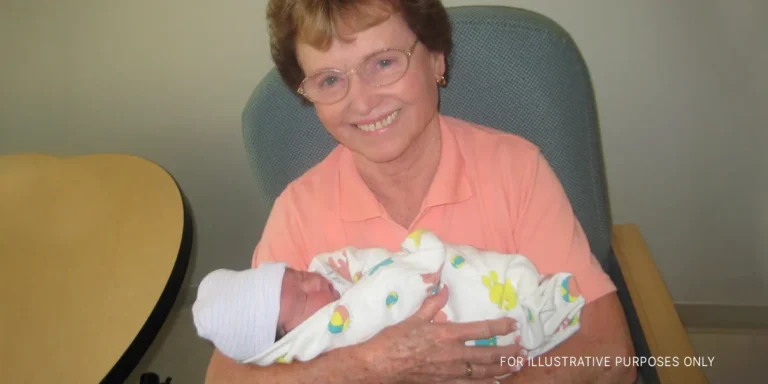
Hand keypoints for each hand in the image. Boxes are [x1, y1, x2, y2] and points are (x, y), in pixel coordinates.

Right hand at [357, 286, 525, 383]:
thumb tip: (444, 289)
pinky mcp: (444, 383)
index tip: (513, 324)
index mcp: (447, 334)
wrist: (380, 365)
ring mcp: (450, 372)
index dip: (500, 327)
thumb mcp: (414, 318)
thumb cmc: (394, 340)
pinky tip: (494, 383)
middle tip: (523, 350)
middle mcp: (453, 354)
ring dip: (502, 369)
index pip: (482, 330)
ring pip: (483, 373)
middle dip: (509, 352)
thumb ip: (432, 305)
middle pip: (489, 355)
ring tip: (516, 366)